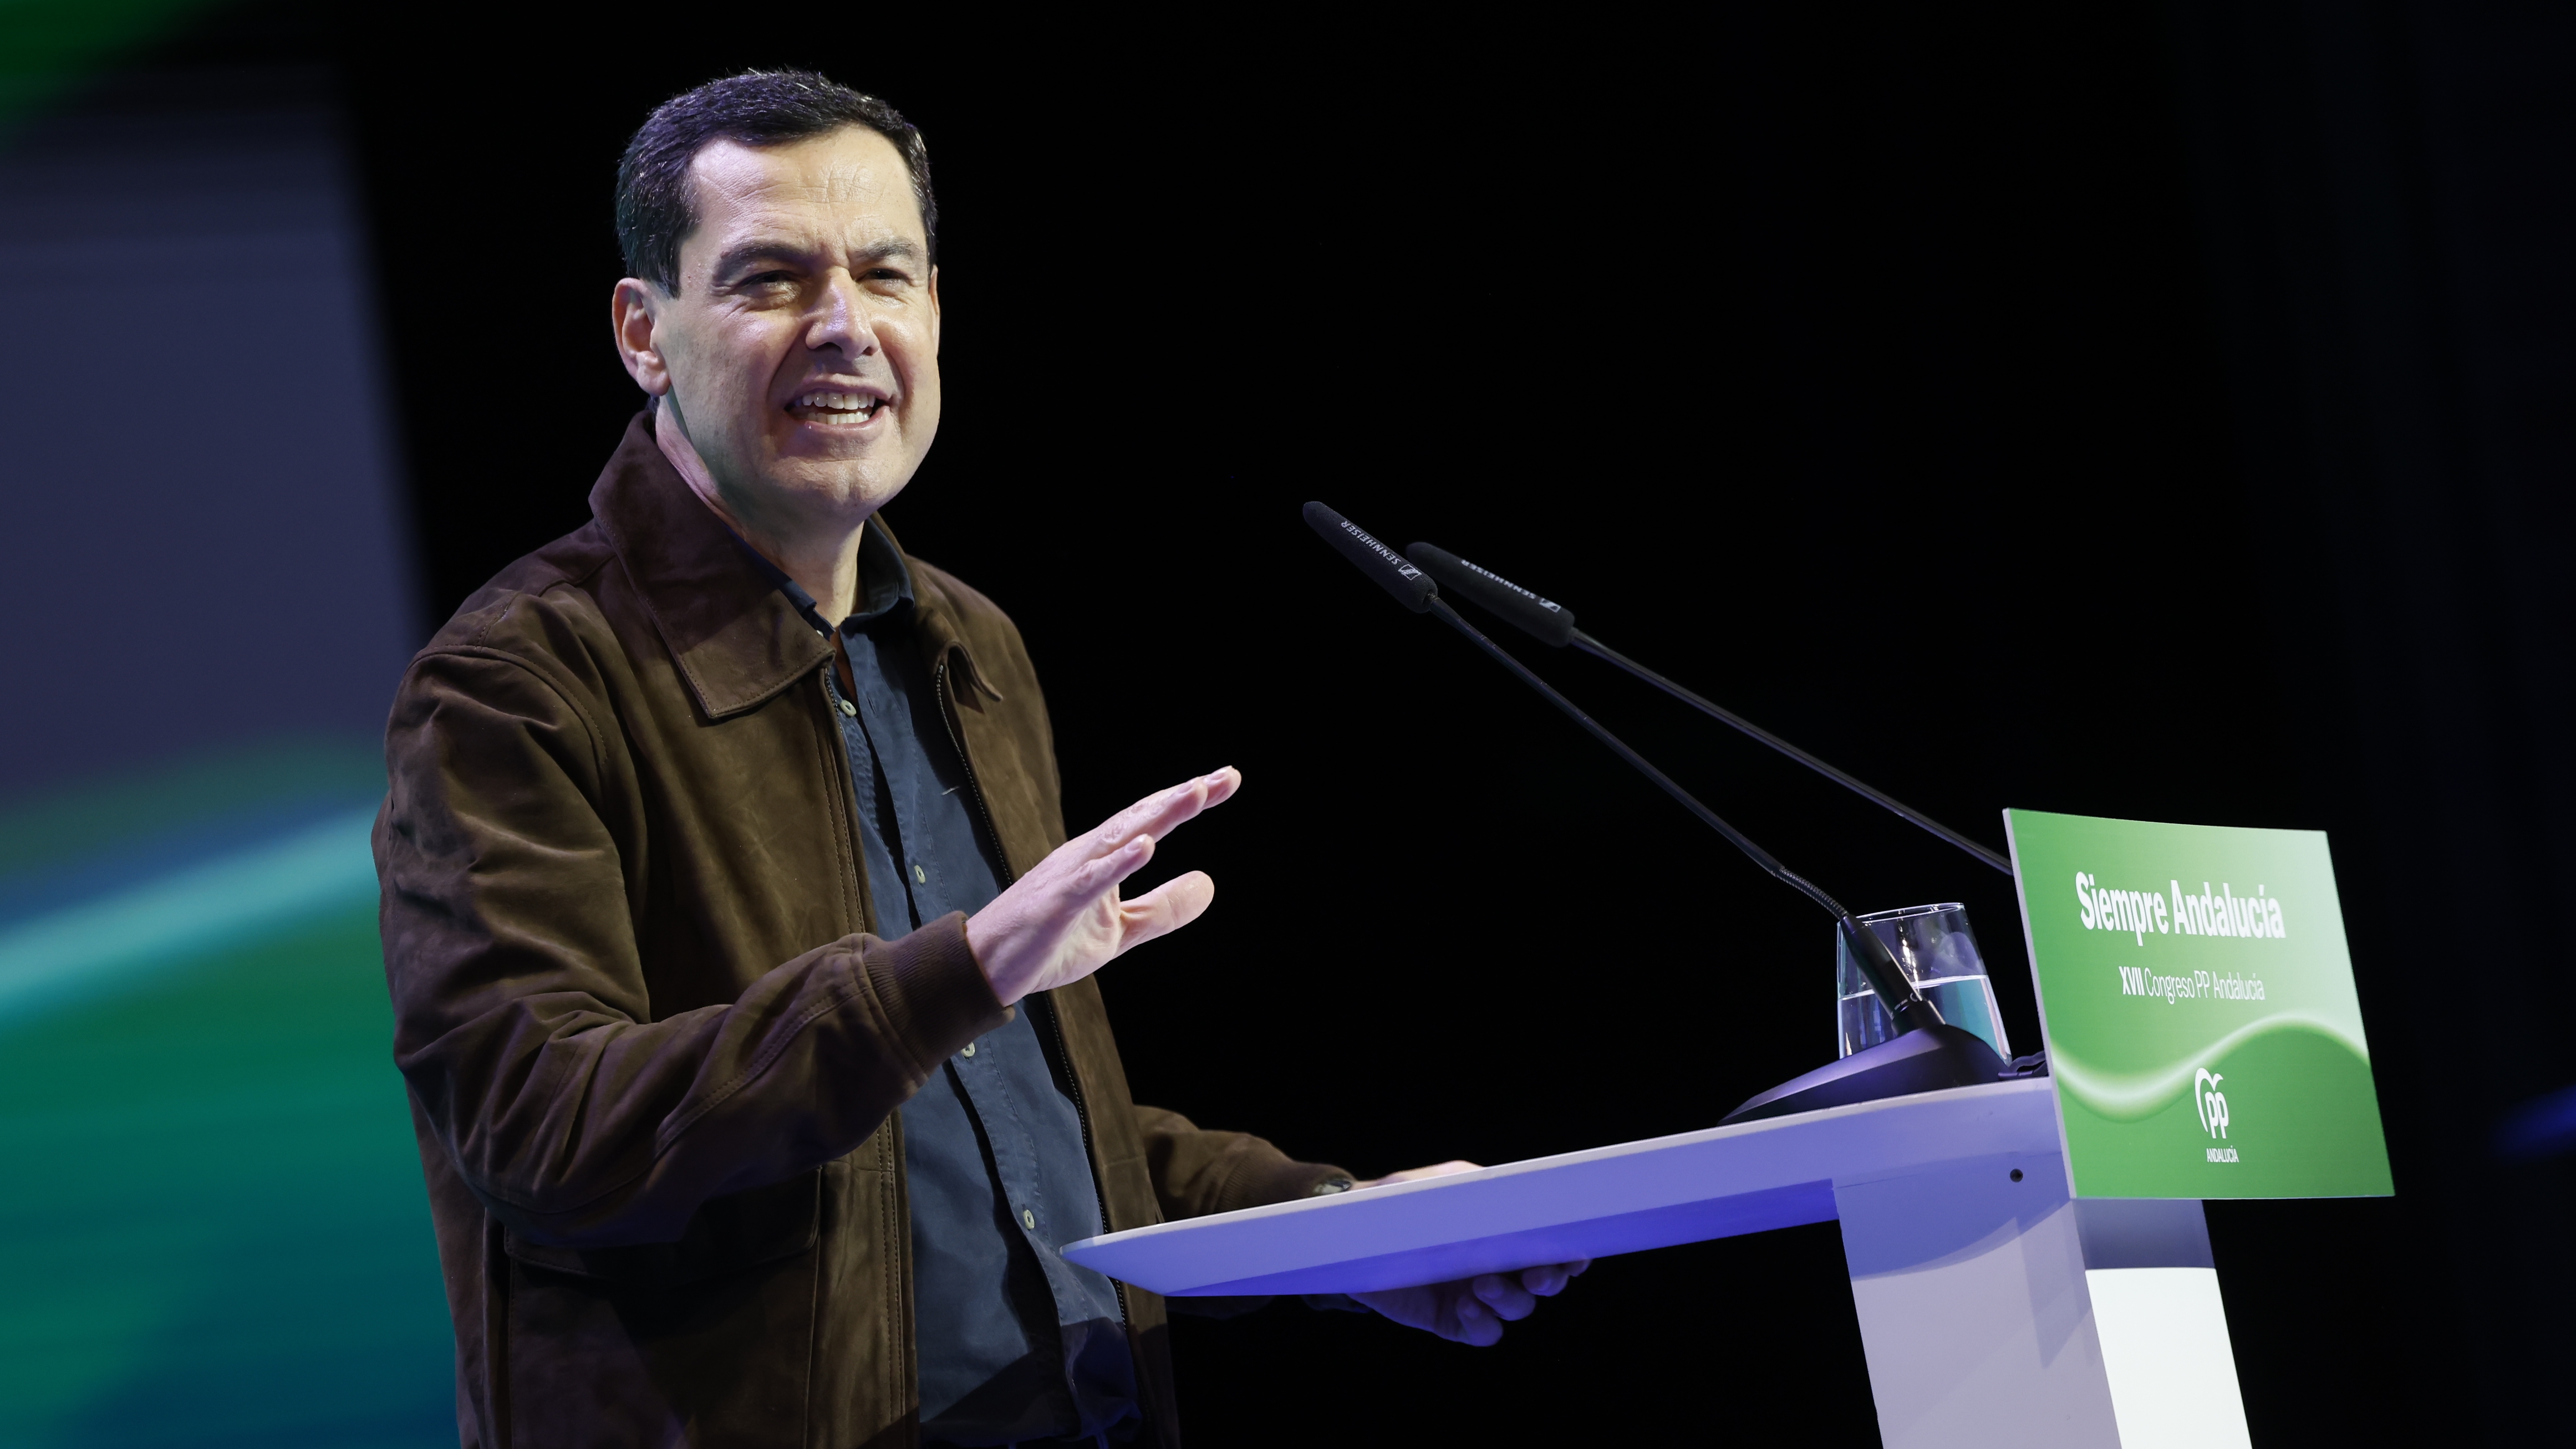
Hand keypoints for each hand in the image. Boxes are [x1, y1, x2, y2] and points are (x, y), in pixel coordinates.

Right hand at [965, 767, 1239, 1003]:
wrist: (986, 967)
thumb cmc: (1049, 942)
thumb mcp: (1120, 931)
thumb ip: (1163, 908)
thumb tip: (1209, 883)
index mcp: (1103, 858)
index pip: (1151, 821)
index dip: (1187, 801)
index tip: (1227, 781)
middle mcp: (1088, 855)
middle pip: (1141, 817)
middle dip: (1183, 797)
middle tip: (1227, 777)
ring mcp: (1071, 875)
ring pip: (1120, 837)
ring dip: (1159, 815)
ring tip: (1196, 794)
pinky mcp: (1056, 902)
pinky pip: (1090, 879)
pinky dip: (1118, 863)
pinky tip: (1146, 846)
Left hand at [1345, 1160, 1589, 1345]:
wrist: (1350, 1233)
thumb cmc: (1401, 1200)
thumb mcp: (1444, 1185)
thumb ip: (1481, 1191)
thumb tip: (1521, 1194)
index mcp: (1504, 1232)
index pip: (1551, 1246)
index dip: (1571, 1255)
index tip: (1575, 1255)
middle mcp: (1498, 1264)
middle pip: (1546, 1283)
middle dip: (1550, 1281)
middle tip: (1535, 1275)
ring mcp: (1476, 1294)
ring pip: (1517, 1309)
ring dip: (1510, 1299)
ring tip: (1481, 1284)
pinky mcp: (1451, 1319)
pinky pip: (1483, 1333)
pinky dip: (1483, 1324)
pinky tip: (1466, 1306)